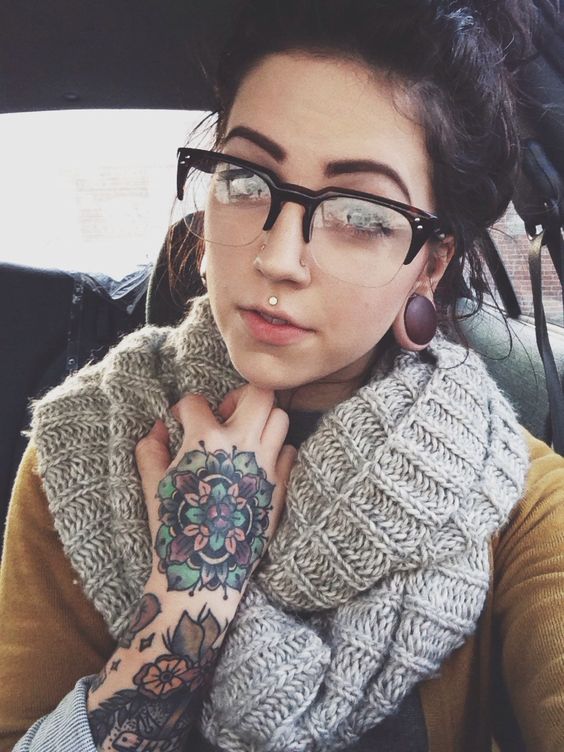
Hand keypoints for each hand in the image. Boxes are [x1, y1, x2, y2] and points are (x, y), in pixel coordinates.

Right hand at [135, 385, 296, 598]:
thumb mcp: (152, 486)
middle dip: (238, 397)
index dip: (184, 409)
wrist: (204, 571)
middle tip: (224, 415)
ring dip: (260, 421)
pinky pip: (289, 451)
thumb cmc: (172, 529)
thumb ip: (150, 450)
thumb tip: (159, 429)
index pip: (197, 402)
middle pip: (259, 393)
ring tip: (242, 439)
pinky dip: (276, 451)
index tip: (181, 421)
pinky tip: (256, 464)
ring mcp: (265, 465)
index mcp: (205, 442)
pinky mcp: (280, 486)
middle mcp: (240, 446)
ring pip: (280, 418)